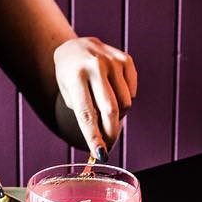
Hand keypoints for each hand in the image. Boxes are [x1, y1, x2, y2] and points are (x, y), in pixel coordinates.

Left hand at [54, 36, 137, 156]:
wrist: (74, 47)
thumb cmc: (70, 78)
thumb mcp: (69, 94)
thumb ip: (86, 113)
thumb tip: (104, 140)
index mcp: (75, 76)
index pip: (87, 114)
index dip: (94, 137)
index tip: (101, 154)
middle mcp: (94, 66)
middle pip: (110, 110)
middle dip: (111, 133)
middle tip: (109, 145)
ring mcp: (112, 61)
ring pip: (125, 104)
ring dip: (118, 116)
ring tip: (106, 111)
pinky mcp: (125, 59)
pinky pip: (132, 93)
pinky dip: (126, 101)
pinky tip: (114, 95)